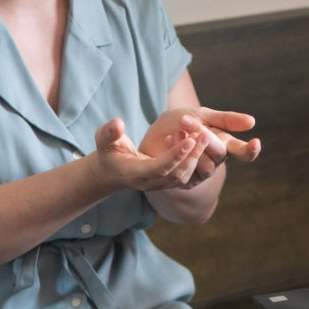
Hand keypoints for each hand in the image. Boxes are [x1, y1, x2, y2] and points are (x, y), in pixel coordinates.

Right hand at [89, 116, 212, 192]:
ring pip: (183, 176)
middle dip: (192, 155)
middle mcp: (149, 183)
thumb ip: (109, 132)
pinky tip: (196, 141)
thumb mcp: (103, 140)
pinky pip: (183, 174)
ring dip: (195, 157)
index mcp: (134, 173)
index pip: (160, 168)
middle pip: (176, 174)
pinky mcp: (166, 182)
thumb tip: (118, 123)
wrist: (111, 171)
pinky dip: (192, 160)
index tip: (190, 139)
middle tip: (205, 134)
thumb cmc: (108, 152)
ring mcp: (159, 185)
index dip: (175, 155)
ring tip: (203, 135)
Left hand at [140, 107, 260, 186]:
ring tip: (178, 127)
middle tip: (187, 120)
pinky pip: (186, 171)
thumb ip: (226, 119)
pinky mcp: (184, 181)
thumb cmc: (181, 122)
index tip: (256, 142)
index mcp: (224, 144)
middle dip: (205, 137)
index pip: (242, 152)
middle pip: (219, 154)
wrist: (153, 132)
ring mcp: (201, 173)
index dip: (250, 150)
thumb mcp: (203, 115)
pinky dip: (178, 153)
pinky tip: (168, 139)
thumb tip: (252, 122)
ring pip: (205, 165)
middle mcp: (215, 161)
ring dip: (191, 145)